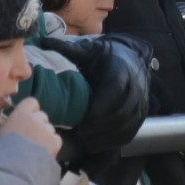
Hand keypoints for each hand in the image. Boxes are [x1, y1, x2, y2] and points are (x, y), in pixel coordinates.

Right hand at [0, 97, 60, 155]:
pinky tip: (43, 154)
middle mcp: (35, 119)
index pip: (32, 102)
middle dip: (38, 125)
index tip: (27, 119)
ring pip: (50, 129)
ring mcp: (46, 131)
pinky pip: (56, 140)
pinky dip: (52, 146)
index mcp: (20, 115)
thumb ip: (10, 128)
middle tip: (31, 138)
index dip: (31, 111)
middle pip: (42, 117)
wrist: (11, 170)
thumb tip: (11, 131)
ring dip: (45, 136)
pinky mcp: (55, 143)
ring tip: (36, 150)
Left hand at [34, 34, 152, 150]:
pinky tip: (96, 144)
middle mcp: (136, 87)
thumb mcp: (88, 50)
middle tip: (79, 134)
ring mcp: (141, 103)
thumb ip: (68, 49)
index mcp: (121, 70)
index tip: (82, 119)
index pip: (114, 91)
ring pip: (127, 125)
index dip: (100, 107)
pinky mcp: (141, 115)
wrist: (130, 59)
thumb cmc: (104, 56)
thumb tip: (44, 41)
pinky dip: (113, 141)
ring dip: (106, 137)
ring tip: (85, 141)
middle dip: (100, 127)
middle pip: (122, 113)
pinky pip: (130, 133)